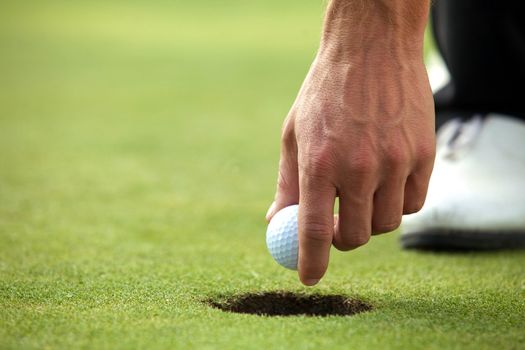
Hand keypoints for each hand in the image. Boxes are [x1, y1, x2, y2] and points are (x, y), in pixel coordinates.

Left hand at [266, 1, 433, 285]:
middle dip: (344, 239)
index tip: (308, 279)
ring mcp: (396, 161)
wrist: (371, 49)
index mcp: (319, 162)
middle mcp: (359, 166)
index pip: (314, 230)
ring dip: (371, 218)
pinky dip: (398, 202)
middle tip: (337, 224)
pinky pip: (414, 202)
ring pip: (388, 223)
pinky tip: (386, 179)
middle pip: (356, 236)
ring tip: (361, 190)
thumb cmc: (324, 92)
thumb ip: (287, 183)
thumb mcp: (293, 133)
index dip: (311, 262)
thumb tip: (276, 222)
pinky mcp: (424, 154)